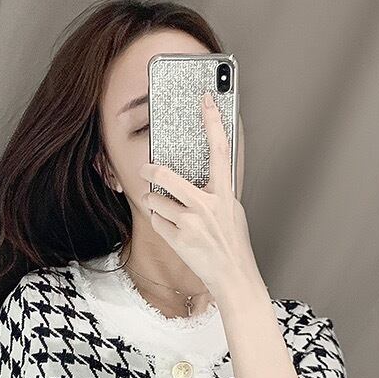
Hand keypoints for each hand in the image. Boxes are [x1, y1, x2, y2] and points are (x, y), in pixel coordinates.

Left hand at [138, 90, 263, 303]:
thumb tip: (204, 174)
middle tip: (145, 168)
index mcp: (225, 194)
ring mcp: (190, 222)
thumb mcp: (233, 211)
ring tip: (166, 211)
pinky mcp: (177, 238)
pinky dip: (159, 223)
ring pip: (155, 200)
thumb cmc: (233, 244)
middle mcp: (207, 205)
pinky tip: (172, 230)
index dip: (213, 121)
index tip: (206, 99)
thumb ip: (218, 192)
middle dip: (152, 171)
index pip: (220, 149)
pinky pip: (155, 221)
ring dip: (155, 203)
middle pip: (168, 176)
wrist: (233, 277)